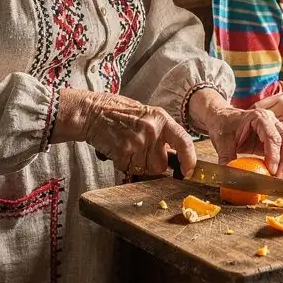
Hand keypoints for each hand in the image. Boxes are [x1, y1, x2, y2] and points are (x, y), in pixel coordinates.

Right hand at [55, 89, 196, 176]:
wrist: (93, 111)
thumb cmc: (120, 114)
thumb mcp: (147, 116)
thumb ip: (162, 133)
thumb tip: (175, 157)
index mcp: (162, 119)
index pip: (184, 142)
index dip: (189, 159)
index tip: (188, 171)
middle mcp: (152, 130)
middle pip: (160, 165)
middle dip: (151, 164)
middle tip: (138, 150)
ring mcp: (137, 141)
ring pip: (144, 169)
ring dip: (135, 164)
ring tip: (126, 146)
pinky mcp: (122, 151)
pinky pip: (128, 168)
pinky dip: (122, 163)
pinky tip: (117, 149)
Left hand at [187, 89, 282, 177]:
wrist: (222, 117)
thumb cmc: (222, 125)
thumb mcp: (221, 142)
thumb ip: (227, 159)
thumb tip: (230, 178)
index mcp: (259, 117)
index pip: (272, 137)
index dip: (274, 156)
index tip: (271, 171)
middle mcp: (271, 121)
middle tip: (279, 179)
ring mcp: (276, 128)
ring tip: (279, 179)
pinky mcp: (276, 138)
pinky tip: (277, 174)